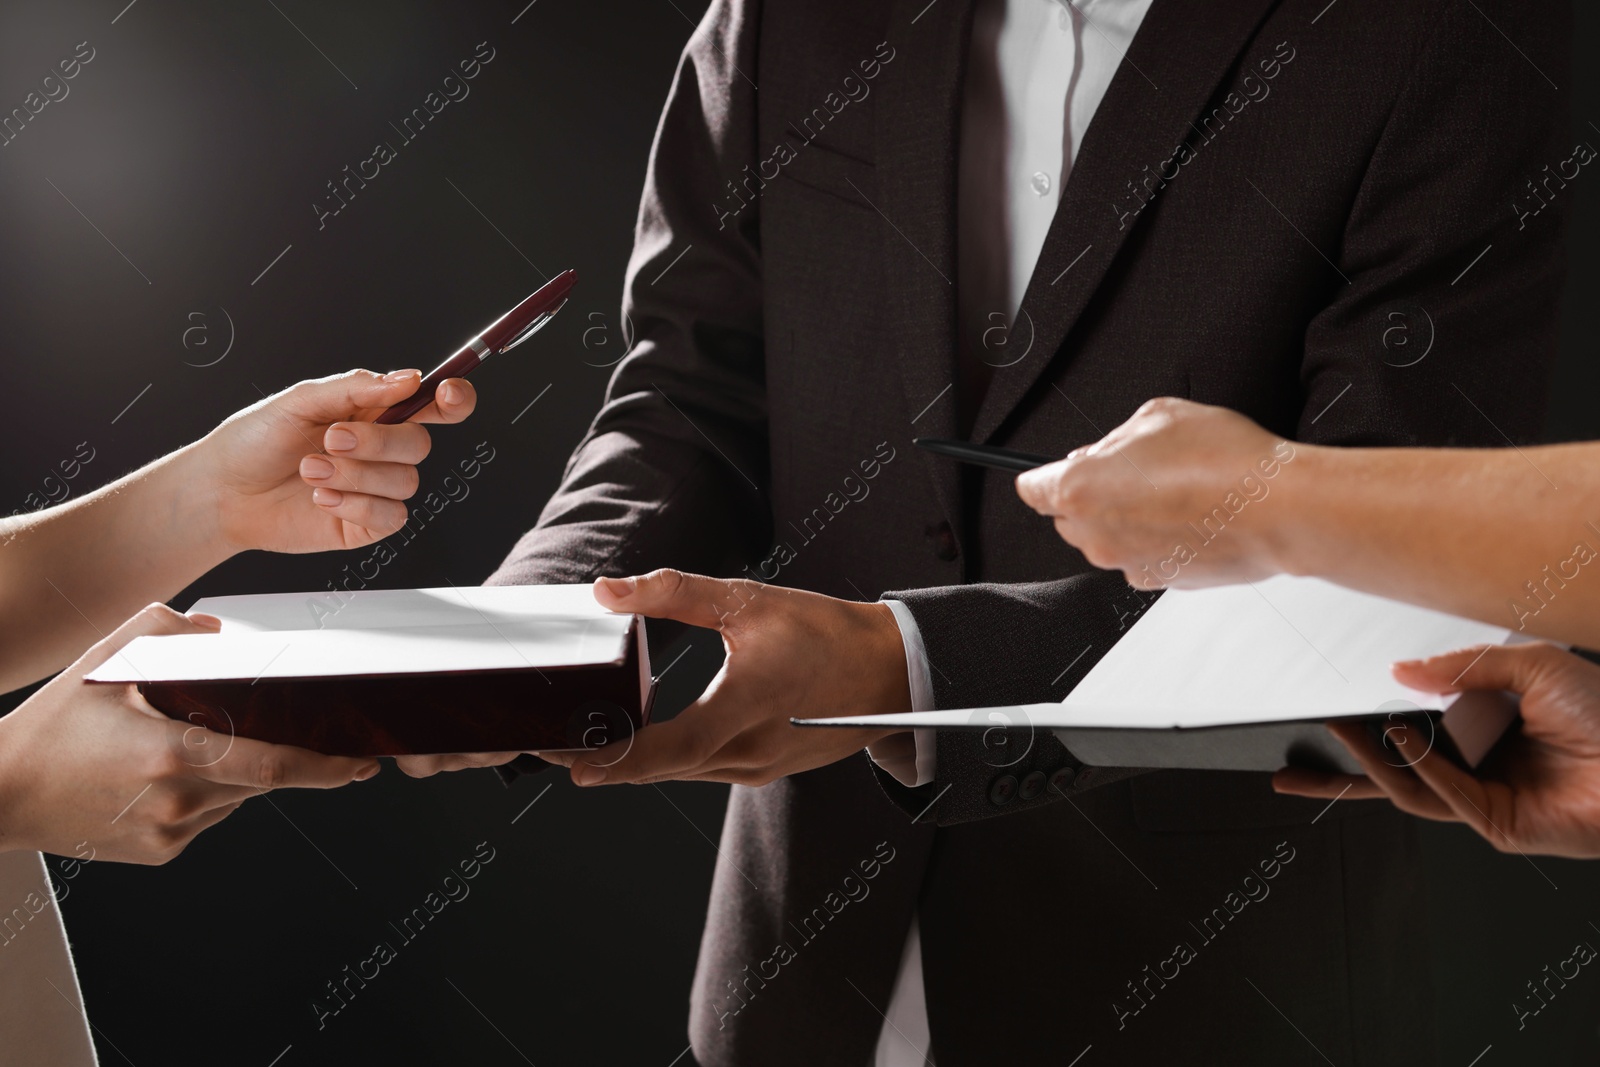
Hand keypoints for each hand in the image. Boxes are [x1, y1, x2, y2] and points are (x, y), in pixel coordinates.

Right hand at [0, 605, 378, 863]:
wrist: (0, 794)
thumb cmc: (52, 722)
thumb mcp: (107, 660)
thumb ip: (172, 633)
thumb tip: (221, 634)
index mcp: (172, 754)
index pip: (272, 766)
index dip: (326, 767)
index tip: (362, 762)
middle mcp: (178, 801)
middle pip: (263, 782)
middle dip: (298, 764)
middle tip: (334, 748)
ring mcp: (170, 834)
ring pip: (236, 797)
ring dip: (239, 772)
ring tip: (193, 744)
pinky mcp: (160, 853)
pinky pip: (208, 817)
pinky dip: (208, 793)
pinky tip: (166, 775)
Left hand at [203, 368, 476, 552]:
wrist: (223, 493)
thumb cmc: (253, 442)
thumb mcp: (300, 400)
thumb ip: (357, 388)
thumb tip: (408, 379)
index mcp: (372, 413)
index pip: (431, 405)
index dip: (453, 399)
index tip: (448, 394)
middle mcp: (379, 450)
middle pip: (420, 443)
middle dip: (377, 441)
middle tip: (331, 439)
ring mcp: (376, 488)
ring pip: (405, 481)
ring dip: (355, 475)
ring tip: (311, 471)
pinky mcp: (366, 522)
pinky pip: (391, 515)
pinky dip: (355, 503)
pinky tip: (321, 497)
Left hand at [546, 570, 909, 786]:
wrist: (890, 673)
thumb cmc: (825, 632)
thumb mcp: (747, 600)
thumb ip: (673, 593)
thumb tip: (608, 590)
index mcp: (751, 703)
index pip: (675, 745)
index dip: (621, 759)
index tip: (572, 764)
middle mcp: (754, 748)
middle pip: (665, 768)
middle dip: (607, 761)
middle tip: (552, 748)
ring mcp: (760, 767)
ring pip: (682, 773)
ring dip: (634, 764)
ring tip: (583, 745)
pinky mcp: (765, 770)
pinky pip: (703, 771)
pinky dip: (668, 761)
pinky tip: (640, 743)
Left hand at [1014, 397, 1298, 588]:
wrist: (1278, 509)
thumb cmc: (1223, 461)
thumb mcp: (1157, 415)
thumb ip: (1116, 438)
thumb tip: (1103, 452)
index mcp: (1081, 491)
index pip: (1031, 489)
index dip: (1044, 475)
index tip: (1054, 471)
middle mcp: (1097, 536)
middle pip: (1068, 517)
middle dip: (1090, 493)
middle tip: (1134, 469)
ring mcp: (1128, 564)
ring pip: (1107, 538)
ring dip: (1125, 517)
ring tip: (1173, 489)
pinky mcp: (1162, 581)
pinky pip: (1143, 555)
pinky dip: (1156, 539)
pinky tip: (1190, 514)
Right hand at [1273, 644, 1599, 858]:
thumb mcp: (1532, 667)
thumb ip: (1463, 666)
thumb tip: (1404, 671)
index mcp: (1483, 728)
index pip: (1412, 728)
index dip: (1370, 722)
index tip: (1335, 706)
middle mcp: (1479, 765)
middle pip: (1394, 769)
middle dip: (1343, 763)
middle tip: (1311, 735)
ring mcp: (1484, 797)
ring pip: (1408, 784)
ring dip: (1373, 757)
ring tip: (1346, 729)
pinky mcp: (1496, 824)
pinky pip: (1444, 795)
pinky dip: (1418, 765)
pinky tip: (1401, 737)